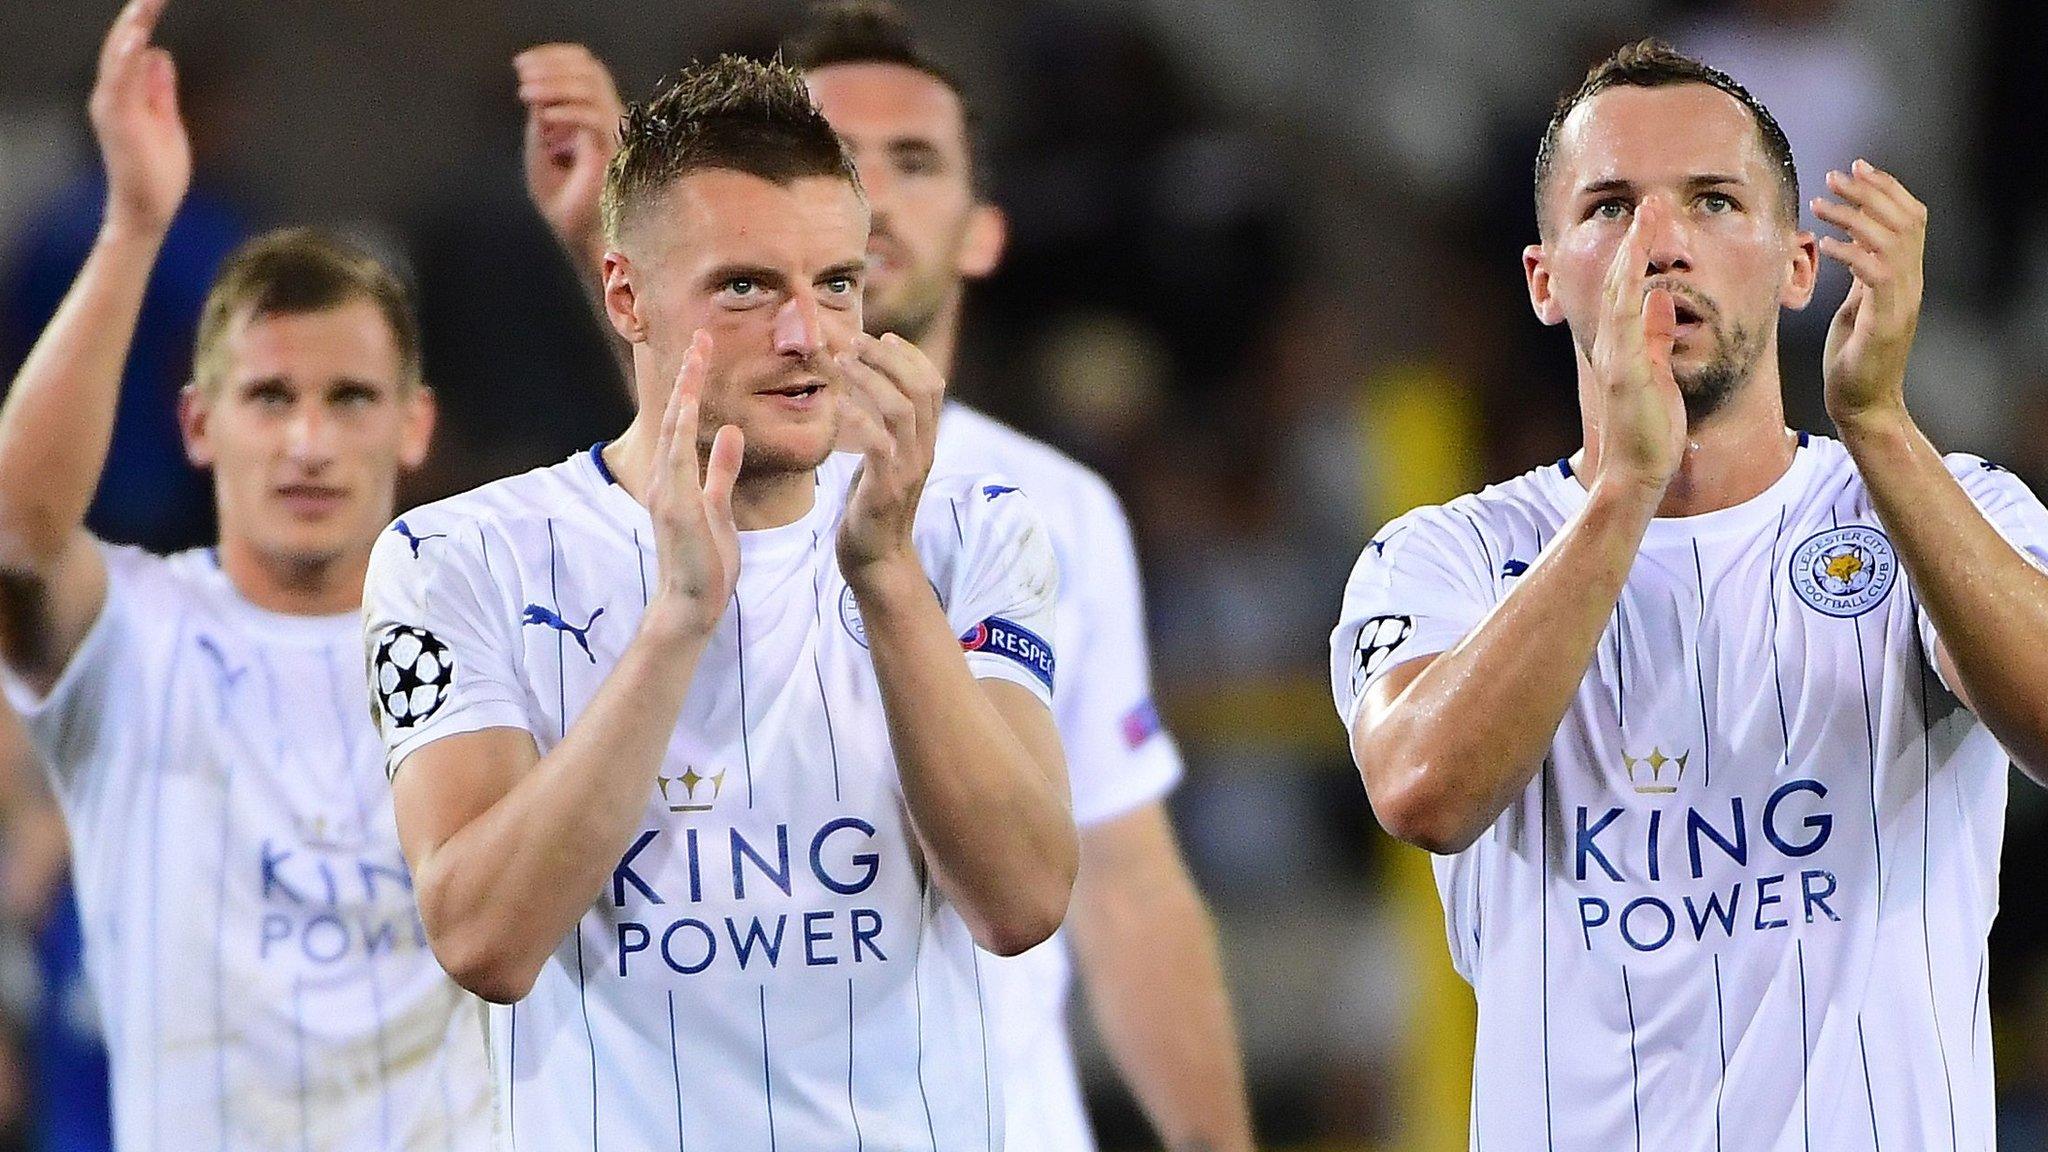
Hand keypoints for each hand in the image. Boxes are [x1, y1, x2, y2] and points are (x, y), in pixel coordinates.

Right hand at [90, 0, 188, 239]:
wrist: (146, 210)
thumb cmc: (156, 172)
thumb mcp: (166, 120)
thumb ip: (160, 89)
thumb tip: (158, 54)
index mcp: (124, 94)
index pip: (133, 47)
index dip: (143, 21)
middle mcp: (111, 95)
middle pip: (122, 45)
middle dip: (138, 16)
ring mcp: (111, 107)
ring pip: (117, 58)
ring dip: (131, 28)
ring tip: (145, 3)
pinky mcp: (117, 121)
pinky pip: (120, 84)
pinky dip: (126, 59)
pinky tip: (137, 39)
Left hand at [516, 43, 622, 265]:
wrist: (578, 235)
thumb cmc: (563, 200)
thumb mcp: (540, 151)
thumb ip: (541, 119)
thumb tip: (536, 88)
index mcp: (591, 114)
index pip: (582, 67)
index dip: (554, 57)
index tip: (522, 63)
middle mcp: (607, 119)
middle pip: (589, 68)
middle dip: (553, 65)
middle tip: (522, 74)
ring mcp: (613, 134)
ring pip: (593, 87)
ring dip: (556, 83)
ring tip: (527, 91)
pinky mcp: (614, 153)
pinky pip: (596, 119)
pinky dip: (569, 113)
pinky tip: (545, 118)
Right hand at [645, 332, 742, 638]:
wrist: (692, 605)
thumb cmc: (706, 561)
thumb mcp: (719, 507)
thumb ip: (722, 470)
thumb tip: (731, 432)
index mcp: (678, 478)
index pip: (685, 421)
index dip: (694, 385)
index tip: (706, 351)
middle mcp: (666, 479)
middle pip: (675, 415)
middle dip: (688, 376)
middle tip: (701, 336)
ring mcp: (667, 493)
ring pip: (674, 431)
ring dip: (684, 392)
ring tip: (697, 356)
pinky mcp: (675, 509)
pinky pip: (678, 463)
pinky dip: (681, 432)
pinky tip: (688, 406)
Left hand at [834, 333, 944, 580]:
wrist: (877, 561)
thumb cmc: (871, 509)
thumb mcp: (882, 462)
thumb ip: (881, 431)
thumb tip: (860, 398)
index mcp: (924, 441)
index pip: (933, 385)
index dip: (911, 355)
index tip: (883, 335)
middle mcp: (923, 450)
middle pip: (921, 388)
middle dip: (889, 357)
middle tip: (857, 340)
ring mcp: (908, 469)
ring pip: (902, 409)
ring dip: (871, 378)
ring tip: (842, 362)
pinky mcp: (887, 488)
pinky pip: (878, 444)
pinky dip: (858, 418)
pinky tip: (837, 405)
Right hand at [1589, 199, 1684, 493]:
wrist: (1636, 473)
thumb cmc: (1651, 432)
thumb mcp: (1659, 375)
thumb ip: (1658, 339)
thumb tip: (1662, 302)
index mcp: (1623, 347)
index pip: (1628, 290)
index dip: (1637, 254)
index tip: (1651, 220)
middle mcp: (1614, 345)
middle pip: (1620, 281)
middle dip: (1634, 240)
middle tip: (1649, 202)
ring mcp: (1617, 356)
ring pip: (1621, 292)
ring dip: (1634, 251)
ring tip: (1648, 216)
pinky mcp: (1627, 370)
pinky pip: (1627, 320)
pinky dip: (1632, 287)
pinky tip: (1642, 263)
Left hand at [1815, 159, 1925, 431]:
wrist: (1862, 404)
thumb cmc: (1854, 358)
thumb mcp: (1857, 307)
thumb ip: (1861, 277)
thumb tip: (1850, 248)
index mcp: (1905, 278)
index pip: (1910, 218)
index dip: (1887, 189)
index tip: (1857, 167)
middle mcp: (1910, 284)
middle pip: (1905, 220)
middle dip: (1871, 191)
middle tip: (1837, 174)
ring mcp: (1901, 302)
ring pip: (1892, 240)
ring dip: (1854, 216)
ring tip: (1820, 203)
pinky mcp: (1885, 320)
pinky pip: (1875, 273)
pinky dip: (1850, 253)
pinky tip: (1824, 244)